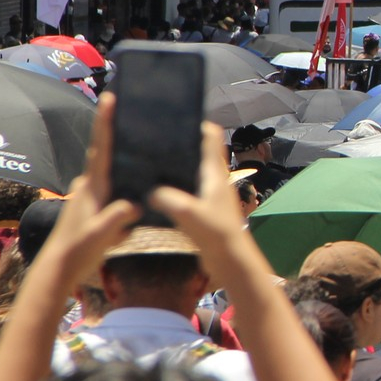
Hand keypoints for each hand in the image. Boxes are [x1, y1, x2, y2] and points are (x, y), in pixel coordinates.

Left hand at [36, 97, 143, 293]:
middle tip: (144, 124)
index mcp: (92, 186)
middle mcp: (91, 186)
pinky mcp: (98, 209)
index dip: (105, 122)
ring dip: (130, 173)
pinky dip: (129, 196)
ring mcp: (94, 197)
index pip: (100, 147)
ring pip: (117, 177)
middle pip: (110, 156)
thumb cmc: (77, 250)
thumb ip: (117, 217)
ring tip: (152, 161)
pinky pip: (119, 194)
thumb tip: (136, 204)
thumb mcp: (100, 234)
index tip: (109, 98)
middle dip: (123, 141)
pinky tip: (146, 200)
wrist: (60, 270)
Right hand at [148, 119, 249, 267]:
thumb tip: (149, 190)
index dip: (197, 124)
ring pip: (192, 171)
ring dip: (176, 166)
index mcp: (215, 173)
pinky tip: (153, 192)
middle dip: (180, 143)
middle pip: (199, 152)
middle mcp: (215, 179)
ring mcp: (210, 194)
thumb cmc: (216, 234)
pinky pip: (187, 191)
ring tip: (148, 162)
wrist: (232, 261)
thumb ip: (169, 198)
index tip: (173, 119)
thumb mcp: (189, 213)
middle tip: (152, 140)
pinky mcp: (204, 209)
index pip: (211, 137)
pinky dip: (174, 187)